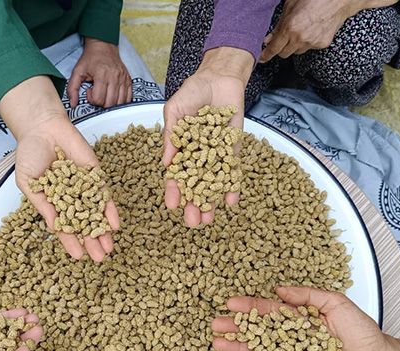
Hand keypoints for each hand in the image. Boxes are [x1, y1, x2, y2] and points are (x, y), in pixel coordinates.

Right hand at [0, 76, 120, 261]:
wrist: (42, 128)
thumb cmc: (30, 155)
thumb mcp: (29, 183)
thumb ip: (42, 204)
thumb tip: (55, 225)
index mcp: (54, 203)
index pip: (65, 227)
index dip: (71, 242)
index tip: (79, 257)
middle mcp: (71, 199)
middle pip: (84, 224)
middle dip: (92, 241)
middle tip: (100, 258)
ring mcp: (85, 188)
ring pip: (96, 214)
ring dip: (103, 231)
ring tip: (109, 247)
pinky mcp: (95, 176)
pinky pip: (104, 195)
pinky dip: (109, 210)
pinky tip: (114, 225)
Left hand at [67, 37, 131, 108]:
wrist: (103, 46)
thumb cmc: (90, 58)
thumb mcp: (77, 72)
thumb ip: (72, 88)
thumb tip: (72, 104)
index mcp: (102, 75)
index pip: (98, 99)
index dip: (92, 99)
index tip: (89, 91)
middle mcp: (115, 77)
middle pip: (110, 103)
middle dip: (101, 103)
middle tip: (97, 94)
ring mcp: (123, 79)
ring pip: (120, 102)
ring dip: (111, 103)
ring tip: (105, 95)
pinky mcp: (129, 80)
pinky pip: (128, 98)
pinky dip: (121, 101)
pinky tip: (113, 96)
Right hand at [162, 47, 250, 226]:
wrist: (219, 79)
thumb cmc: (192, 92)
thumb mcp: (175, 110)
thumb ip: (172, 135)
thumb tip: (167, 163)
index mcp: (180, 150)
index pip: (175, 176)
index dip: (174, 191)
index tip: (172, 205)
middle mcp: (197, 157)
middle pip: (194, 186)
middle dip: (193, 204)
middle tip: (192, 223)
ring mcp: (215, 156)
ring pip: (212, 184)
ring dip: (210, 201)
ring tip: (208, 219)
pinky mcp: (231, 150)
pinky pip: (232, 171)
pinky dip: (232, 186)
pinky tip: (232, 201)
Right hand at [212, 286, 399, 350]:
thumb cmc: (359, 328)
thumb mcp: (333, 302)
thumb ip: (306, 296)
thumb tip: (280, 291)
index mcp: (298, 317)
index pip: (268, 311)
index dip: (250, 307)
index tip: (230, 303)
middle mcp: (291, 336)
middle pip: (258, 331)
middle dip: (237, 327)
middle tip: (215, 324)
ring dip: (239, 348)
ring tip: (218, 344)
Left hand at [259, 0, 394, 61]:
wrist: (338, 0)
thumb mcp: (290, 6)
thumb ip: (278, 24)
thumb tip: (269, 38)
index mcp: (289, 27)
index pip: (273, 48)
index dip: (266, 55)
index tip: (262, 59)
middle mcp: (299, 38)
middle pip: (284, 54)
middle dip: (280, 48)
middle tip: (282, 39)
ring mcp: (311, 42)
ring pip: (296, 51)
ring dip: (294, 45)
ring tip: (300, 30)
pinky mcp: (321, 44)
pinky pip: (309, 47)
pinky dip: (307, 42)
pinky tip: (311, 30)